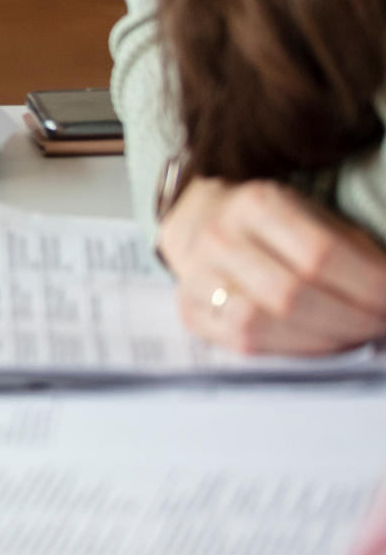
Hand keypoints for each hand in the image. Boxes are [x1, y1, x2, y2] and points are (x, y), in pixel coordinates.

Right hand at [159, 177, 385, 353]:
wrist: (204, 222)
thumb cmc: (276, 227)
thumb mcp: (315, 218)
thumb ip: (351, 252)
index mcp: (255, 203)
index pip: (320, 253)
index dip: (368, 286)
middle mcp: (218, 237)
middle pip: (291, 294)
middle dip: (349, 320)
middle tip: (380, 325)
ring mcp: (195, 275)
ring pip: (258, 323)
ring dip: (320, 341)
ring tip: (351, 337)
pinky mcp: (188, 309)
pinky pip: (239, 342)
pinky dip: (287, 350)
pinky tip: (316, 343)